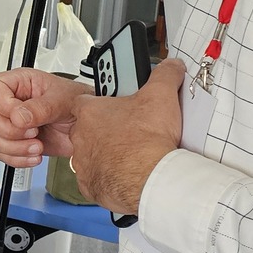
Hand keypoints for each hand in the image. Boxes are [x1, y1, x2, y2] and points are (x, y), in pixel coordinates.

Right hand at [0, 68, 89, 166]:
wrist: (88, 129)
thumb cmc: (78, 104)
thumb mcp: (64, 100)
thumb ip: (42, 107)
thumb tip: (18, 116)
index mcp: (19, 83)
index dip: (1, 104)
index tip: (20, 116)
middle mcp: (9, 102)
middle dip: (8, 130)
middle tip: (32, 132)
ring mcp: (9, 123)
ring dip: (13, 147)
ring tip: (37, 146)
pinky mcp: (13, 143)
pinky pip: (0, 154)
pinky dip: (17, 159)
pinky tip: (34, 155)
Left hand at [68, 58, 186, 213]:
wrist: (150, 176)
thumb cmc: (149, 139)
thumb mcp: (162, 95)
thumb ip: (165, 75)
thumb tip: (171, 66)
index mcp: (91, 112)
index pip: (85, 102)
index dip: (101, 105)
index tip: (115, 108)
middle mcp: (81, 137)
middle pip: (87, 130)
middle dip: (104, 132)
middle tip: (128, 133)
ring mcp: (84, 163)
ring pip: (90, 156)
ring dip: (106, 156)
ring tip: (130, 156)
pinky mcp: (91, 186)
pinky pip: (96, 180)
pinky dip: (109, 179)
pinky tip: (126, 175)